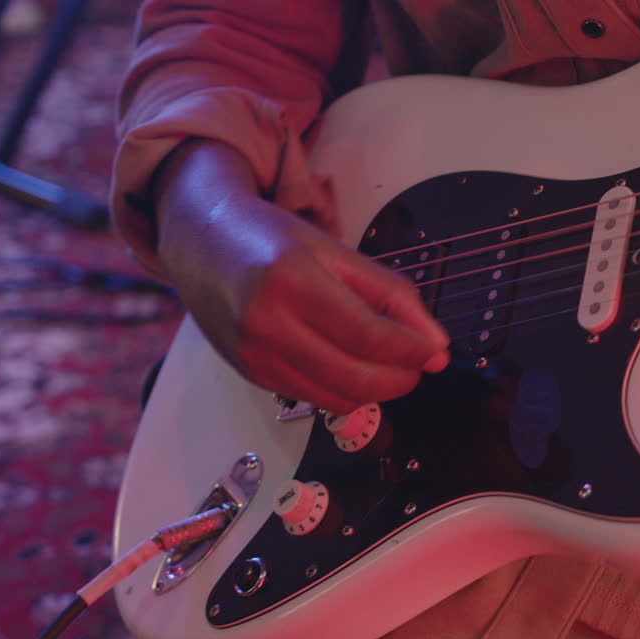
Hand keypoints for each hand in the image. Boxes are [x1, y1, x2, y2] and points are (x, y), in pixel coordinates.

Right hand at [154, 140, 449, 412]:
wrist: (204, 240)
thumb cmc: (272, 240)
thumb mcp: (340, 252)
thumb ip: (393, 295)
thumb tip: (436, 343)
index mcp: (291, 280)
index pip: (367, 336)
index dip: (411, 351)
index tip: (435, 352)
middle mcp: (266, 323)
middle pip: (354, 377)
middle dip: (400, 379)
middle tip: (420, 365)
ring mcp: (254, 355)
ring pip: (336, 398)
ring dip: (377, 391)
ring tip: (392, 366)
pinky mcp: (250, 374)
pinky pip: (313, 397)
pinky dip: (345, 390)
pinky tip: (354, 366)